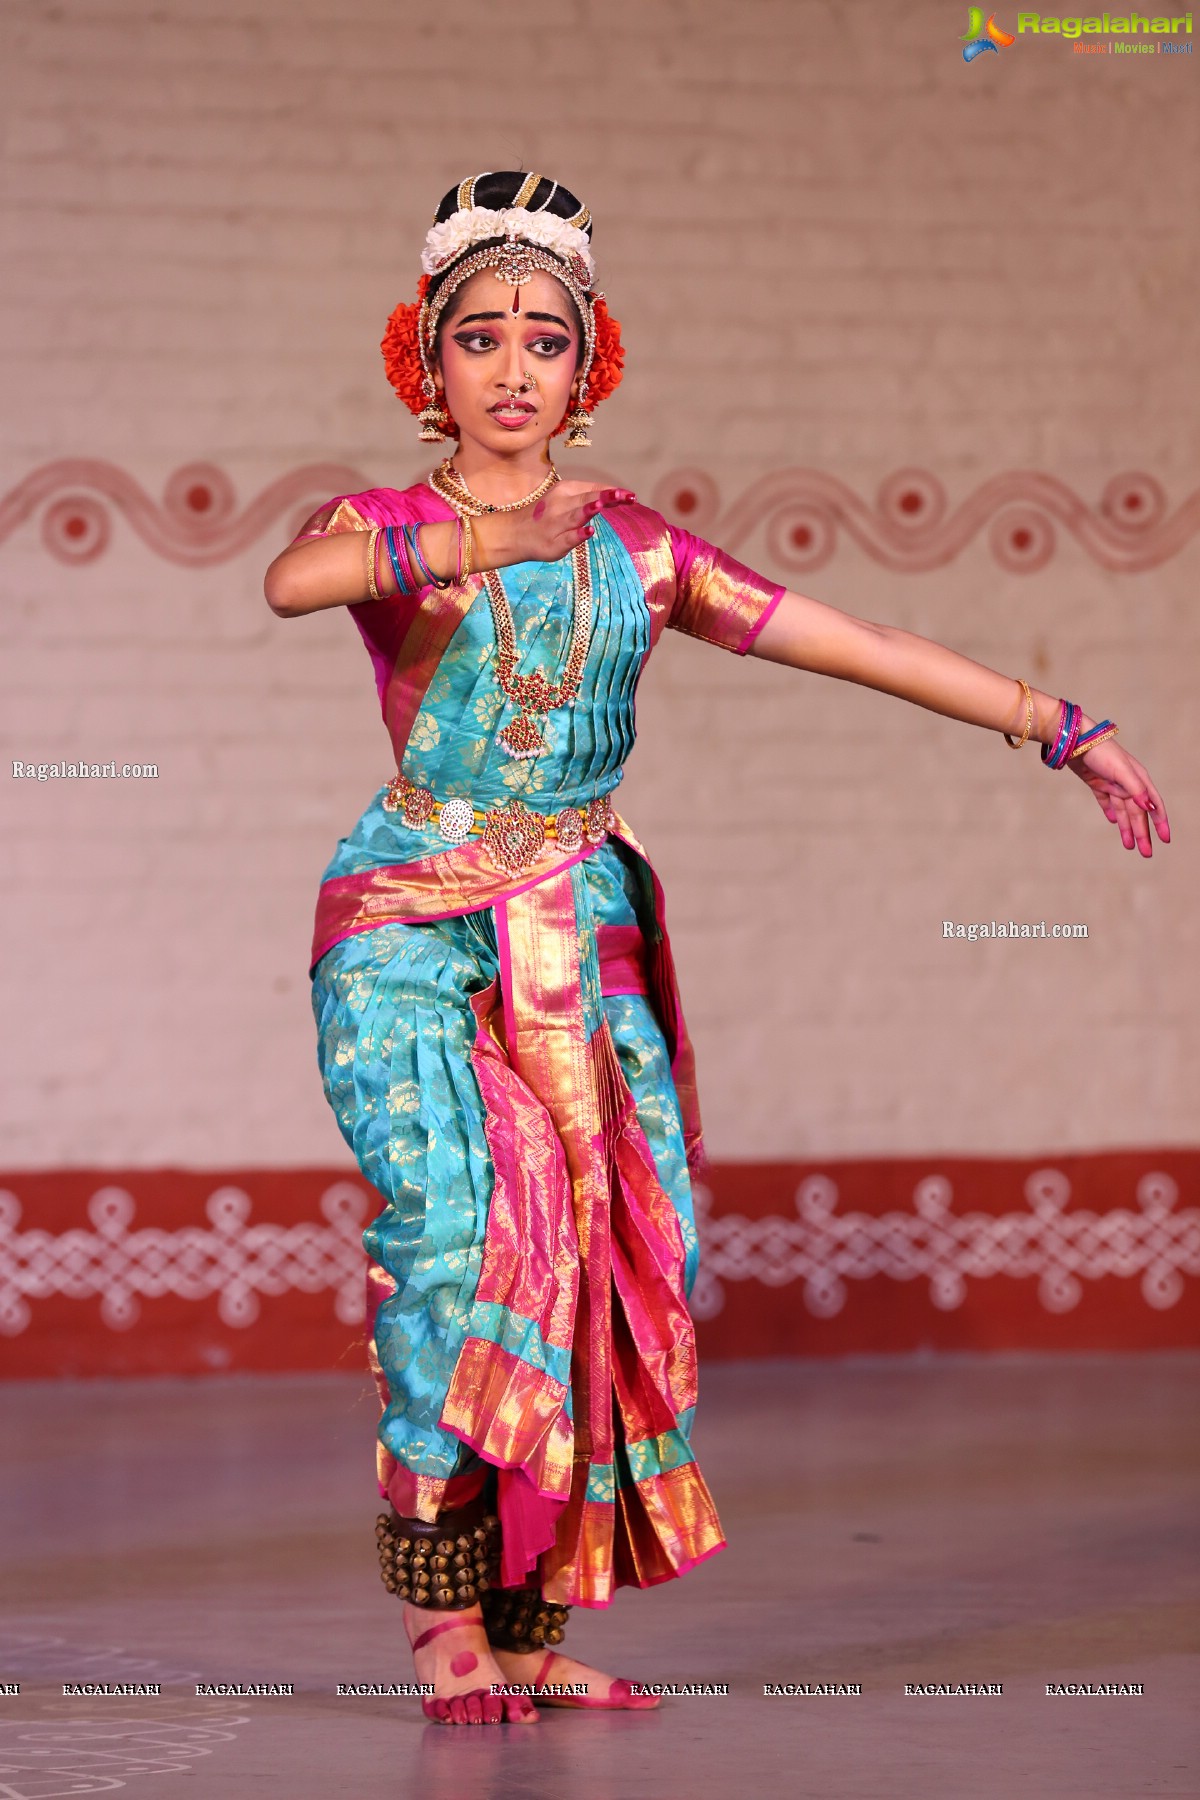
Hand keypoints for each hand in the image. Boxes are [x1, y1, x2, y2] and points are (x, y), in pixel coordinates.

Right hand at [492, 482, 636, 566]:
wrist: (515, 533)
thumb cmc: (546, 516)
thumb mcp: (564, 499)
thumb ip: (587, 496)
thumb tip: (614, 494)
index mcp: (564, 490)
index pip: (592, 489)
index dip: (612, 492)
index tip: (630, 496)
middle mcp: (560, 504)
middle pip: (586, 499)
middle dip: (606, 498)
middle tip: (626, 497)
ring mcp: (556, 524)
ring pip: (575, 516)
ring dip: (588, 510)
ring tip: (602, 505)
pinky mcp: (553, 544)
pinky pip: (567, 538)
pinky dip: (578, 535)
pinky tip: (588, 532)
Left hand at [1067, 736, 1169, 856]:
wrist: (1075, 741)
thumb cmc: (1101, 753)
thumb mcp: (1122, 771)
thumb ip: (1135, 789)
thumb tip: (1149, 807)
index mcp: (1139, 780)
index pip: (1154, 805)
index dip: (1160, 823)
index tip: (1165, 840)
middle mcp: (1128, 783)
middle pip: (1138, 814)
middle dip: (1143, 833)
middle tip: (1146, 853)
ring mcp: (1112, 784)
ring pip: (1123, 811)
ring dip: (1127, 828)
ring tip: (1129, 846)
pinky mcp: (1097, 783)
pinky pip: (1106, 801)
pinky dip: (1110, 812)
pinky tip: (1112, 822)